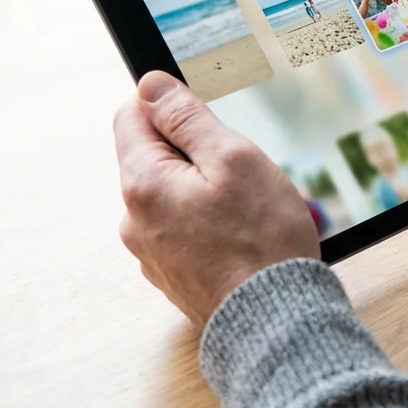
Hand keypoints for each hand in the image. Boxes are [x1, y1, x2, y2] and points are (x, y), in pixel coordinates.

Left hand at [113, 72, 319, 324]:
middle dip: (196, 152)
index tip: (207, 119)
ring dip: (205, 190)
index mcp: (142, 184)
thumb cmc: (262, 241)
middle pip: (155, 156)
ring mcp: (151, 252)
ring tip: (248, 211)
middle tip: (241, 171)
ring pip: (173, 194)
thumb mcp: (234, 159)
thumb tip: (150, 85)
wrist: (275, 322)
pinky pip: (184, 228)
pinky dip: (210, 223)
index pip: (132, 115)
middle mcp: (134, 220)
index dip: (171, 105)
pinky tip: (242, 237)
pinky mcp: (173, 274)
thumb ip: (187, 118)